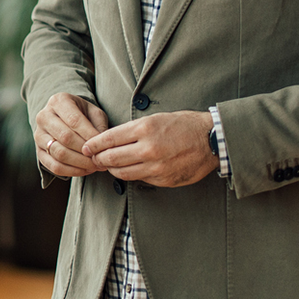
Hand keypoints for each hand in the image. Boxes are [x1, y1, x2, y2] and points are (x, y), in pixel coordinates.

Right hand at [35, 93, 110, 177]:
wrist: (64, 118)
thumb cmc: (83, 114)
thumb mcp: (93, 113)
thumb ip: (99, 126)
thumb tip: (101, 145)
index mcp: (59, 101)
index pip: (74, 120)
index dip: (89, 135)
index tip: (102, 145)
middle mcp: (44, 116)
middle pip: (65, 137)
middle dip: (85, 151)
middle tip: (100, 158)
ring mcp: (38, 134)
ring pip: (59, 153)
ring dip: (80, 163)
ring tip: (95, 166)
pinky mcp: (38, 151)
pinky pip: (53, 166)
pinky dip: (71, 171)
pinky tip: (85, 170)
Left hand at [81, 110, 217, 187]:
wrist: (211, 140)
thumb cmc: (184, 125)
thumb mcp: (156, 118)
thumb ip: (133, 130)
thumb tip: (110, 140)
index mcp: (145, 128)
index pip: (109, 139)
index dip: (93, 145)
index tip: (86, 147)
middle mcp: (148, 148)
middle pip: (111, 159)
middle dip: (98, 159)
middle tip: (94, 158)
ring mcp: (156, 167)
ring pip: (122, 173)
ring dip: (112, 169)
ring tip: (109, 165)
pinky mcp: (163, 179)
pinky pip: (139, 179)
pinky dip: (131, 174)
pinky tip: (130, 169)